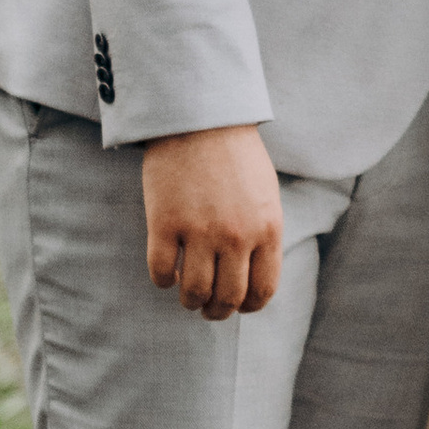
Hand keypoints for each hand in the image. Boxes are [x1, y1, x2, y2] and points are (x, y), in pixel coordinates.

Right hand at [143, 124, 283, 319]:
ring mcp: (200, 231)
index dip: (247, 307)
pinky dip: (163, 281)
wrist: (200, 117)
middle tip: (207, 308)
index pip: (262, 291)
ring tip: (186, 294)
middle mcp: (237, 236)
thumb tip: (252, 275)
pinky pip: (161, 273)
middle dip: (217, 311)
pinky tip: (166, 272)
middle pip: (228, 298)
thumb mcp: (265, 194)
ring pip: (194, 293)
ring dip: (190, 301)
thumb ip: (263, 234)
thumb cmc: (235, 154)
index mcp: (267, 229)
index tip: (235, 304)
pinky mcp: (165, 223)